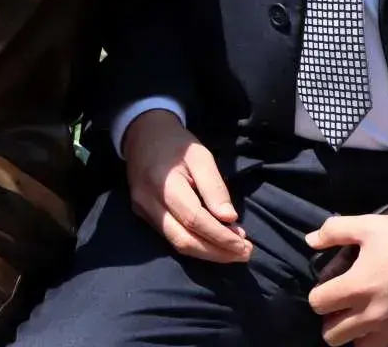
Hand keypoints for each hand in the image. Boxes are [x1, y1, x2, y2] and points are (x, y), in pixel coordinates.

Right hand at [123, 110, 252, 263]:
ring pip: (176, 243)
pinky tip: (213, 243)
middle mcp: (149, 202)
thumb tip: (230, 219)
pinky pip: (169, 237)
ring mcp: (142, 210)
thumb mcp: (201, 156)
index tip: (245, 245)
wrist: (143, 134)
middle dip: (216, 253)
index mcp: (165, 184)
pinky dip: (194, 244)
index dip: (221, 237)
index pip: (195, 220)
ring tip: (233, 252)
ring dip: (207, 253)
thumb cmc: (176, 144)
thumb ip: (215, 188)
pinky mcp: (142, 214)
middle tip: (244, 254)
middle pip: (184, 240)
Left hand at [306, 213, 387, 346]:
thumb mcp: (368, 225)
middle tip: (341, 304)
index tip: (329, 286)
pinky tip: (380, 319)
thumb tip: (310, 240)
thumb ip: (334, 232)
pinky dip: (375, 338)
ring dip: (352, 334)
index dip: (318, 294)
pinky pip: (383, 346)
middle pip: (332, 336)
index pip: (317, 304)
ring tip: (358, 316)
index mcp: (358, 286)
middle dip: (331, 320)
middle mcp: (373, 314)